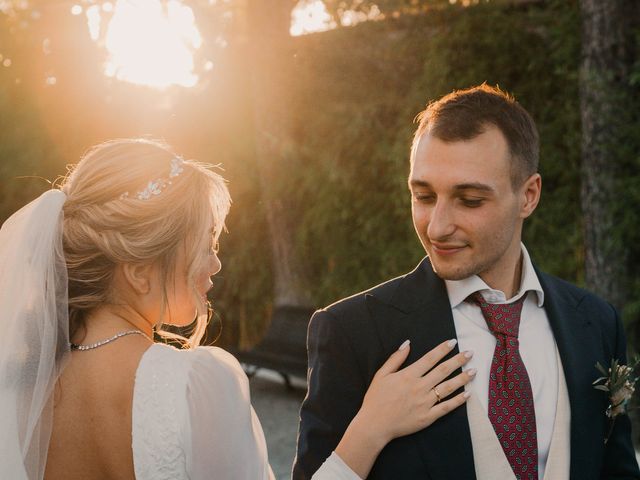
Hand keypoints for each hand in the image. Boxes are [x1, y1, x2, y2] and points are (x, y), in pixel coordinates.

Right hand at [334, 339, 474, 477]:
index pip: (430, 358)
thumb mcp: (381, 374)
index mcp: (408, 375)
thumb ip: (395, 358)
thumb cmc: (376, 398)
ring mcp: (425, 403)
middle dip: (458, 361)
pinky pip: (446, 407)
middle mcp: (419, 387)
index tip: (453, 342)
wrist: (375, 425)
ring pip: (448, 388)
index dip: (442, 349)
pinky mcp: (428, 417)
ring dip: (462, 379)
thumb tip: (407, 343)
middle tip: (470, 353)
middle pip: (443, 371)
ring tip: (474, 371)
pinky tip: (467, 394)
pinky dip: (458, 401)